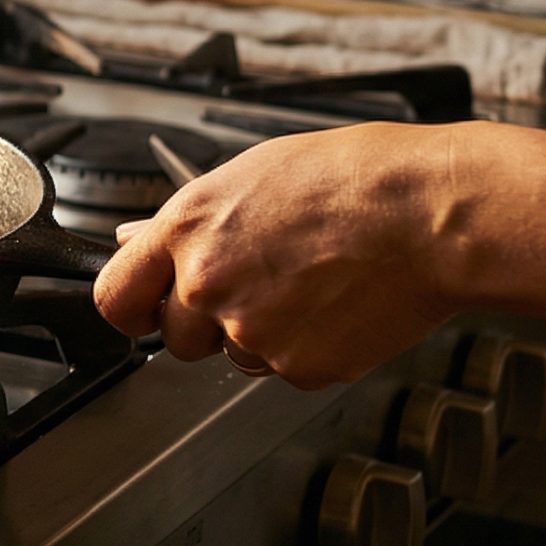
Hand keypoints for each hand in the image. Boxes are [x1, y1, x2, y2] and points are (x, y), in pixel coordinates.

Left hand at [94, 123, 467, 388]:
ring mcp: (252, 333)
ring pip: (234, 356)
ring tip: (311, 282)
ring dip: (260, 334)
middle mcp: (207, 286)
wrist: (431, 213)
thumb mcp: (248, 175)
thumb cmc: (353, 180)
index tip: (143, 310)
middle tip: (260, 283)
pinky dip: (307, 347)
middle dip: (205, 322)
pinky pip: (285, 370)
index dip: (130, 308)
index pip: (113, 298)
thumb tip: (131, 239)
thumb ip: (184, 221)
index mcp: (186, 232)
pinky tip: (337, 304)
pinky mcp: (300, 367)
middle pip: (176, 337)